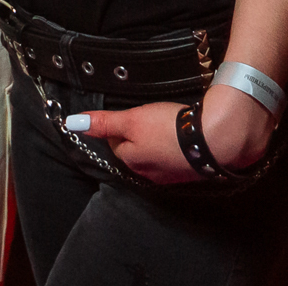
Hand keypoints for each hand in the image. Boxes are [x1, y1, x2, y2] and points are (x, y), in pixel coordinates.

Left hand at [66, 86, 274, 184]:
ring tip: (168, 123)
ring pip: (156, 155)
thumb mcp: (132, 119)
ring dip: (158, 141)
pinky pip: (176, 156)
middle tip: (150, 116)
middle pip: (134, 150)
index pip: (114, 143)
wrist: (215, 139)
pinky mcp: (192, 171)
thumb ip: (103, 122)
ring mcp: (172, 175)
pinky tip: (185, 134)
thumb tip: (71, 123)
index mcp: (131, 162)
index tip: (129, 113)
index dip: (119, 125)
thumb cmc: (170, 129)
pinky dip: (177, 145)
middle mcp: (149, 174)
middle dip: (138, 135)